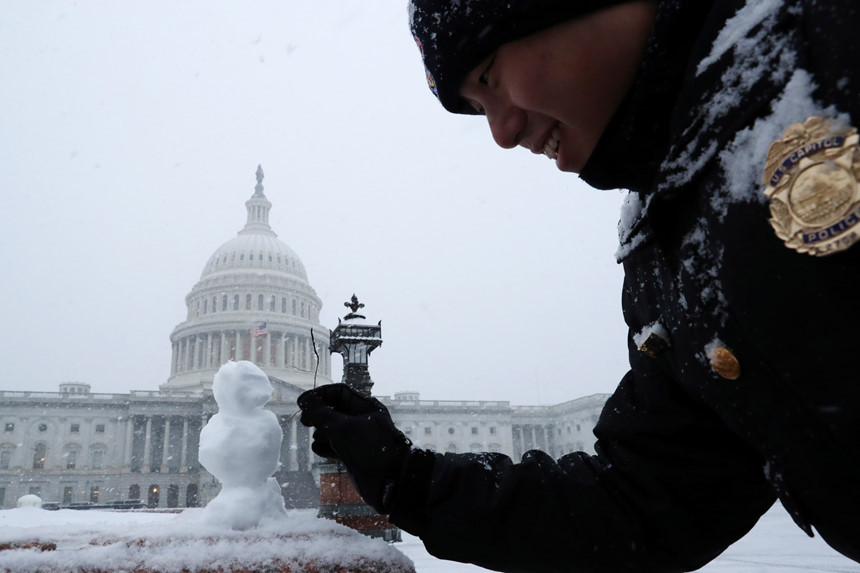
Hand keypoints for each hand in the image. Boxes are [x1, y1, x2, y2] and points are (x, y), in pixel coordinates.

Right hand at [298, 384, 411, 511]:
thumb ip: (320, 413)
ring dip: (321, 432)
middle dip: (318, 415)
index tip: (303, 403)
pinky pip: (336, 445)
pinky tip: (318, 449)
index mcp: (365, 407)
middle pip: (334, 410)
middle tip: (305, 421)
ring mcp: (359, 437)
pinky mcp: (355, 454)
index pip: (338, 392)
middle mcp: (363, 419)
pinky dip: (326, 446)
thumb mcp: (341, 428)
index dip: (319, 395)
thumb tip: (304, 400)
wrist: (388, 482)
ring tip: (317, 438)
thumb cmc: (368, 448)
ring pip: (334, 428)